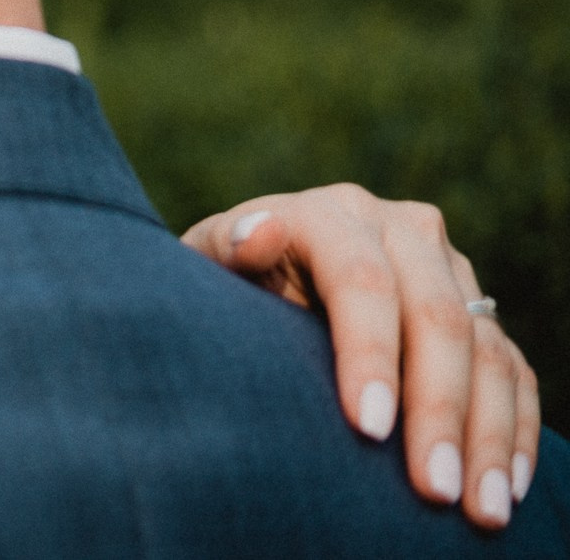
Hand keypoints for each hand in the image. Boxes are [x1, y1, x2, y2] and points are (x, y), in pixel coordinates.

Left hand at [183, 183, 537, 529]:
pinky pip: (513, 371)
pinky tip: (507, 486)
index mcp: (332, 214)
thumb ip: (227, 246)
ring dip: (488, 433)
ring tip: (480, 509)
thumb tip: (260, 233)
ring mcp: (450, 268)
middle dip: (437, 409)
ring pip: (486, 348)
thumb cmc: (226, 276)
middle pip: (436, 318)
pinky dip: (514, 429)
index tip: (366, 427)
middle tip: (432, 489)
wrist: (264, 268)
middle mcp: (402, 230)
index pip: (363, 280)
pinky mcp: (481, 309)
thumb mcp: (209, 258)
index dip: (368, 353)